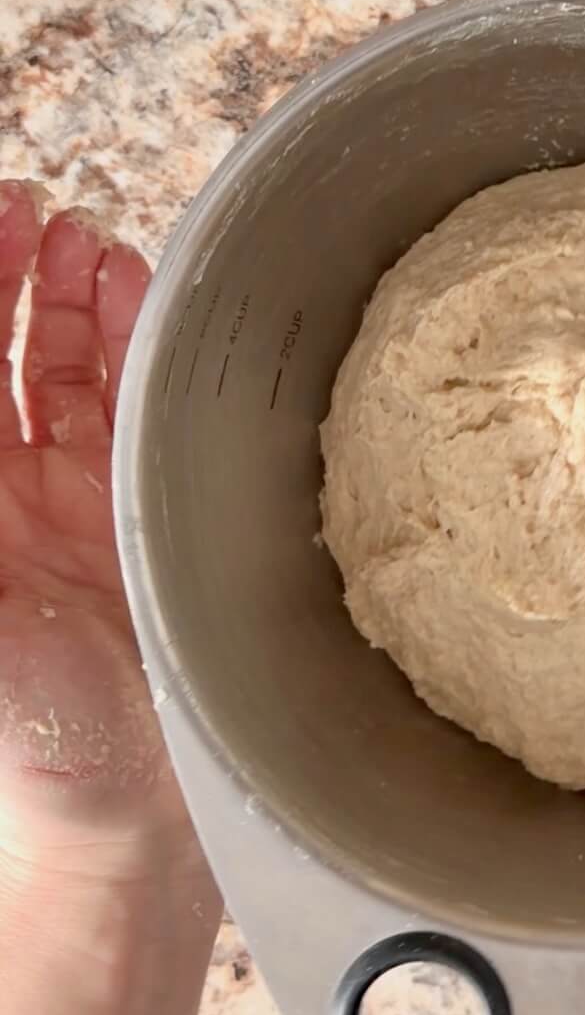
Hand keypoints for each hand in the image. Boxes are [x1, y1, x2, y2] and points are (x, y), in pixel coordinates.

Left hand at [0, 181, 210, 898]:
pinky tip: (132, 297)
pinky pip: (132, 407)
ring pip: (67, 366)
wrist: (127, 806)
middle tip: (29, 208)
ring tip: (86, 238)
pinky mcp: (141, 508)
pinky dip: (134, 347)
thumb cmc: (27, 727)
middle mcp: (2, 486)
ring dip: (74, 297)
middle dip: (9, 275)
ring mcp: (74, 493)